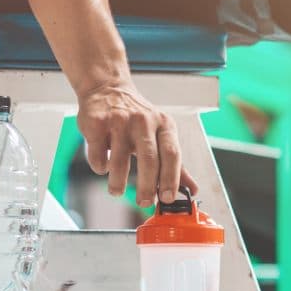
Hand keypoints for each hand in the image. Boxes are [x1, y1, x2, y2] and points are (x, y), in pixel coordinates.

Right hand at [77, 82, 197, 206]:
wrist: (108, 88)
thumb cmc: (137, 118)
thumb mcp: (161, 134)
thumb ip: (176, 164)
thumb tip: (192, 190)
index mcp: (164, 125)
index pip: (172, 154)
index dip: (171, 179)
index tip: (168, 198)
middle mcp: (144, 121)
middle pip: (148, 160)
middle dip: (146, 187)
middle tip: (143, 201)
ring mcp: (120, 120)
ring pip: (120, 161)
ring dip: (117, 183)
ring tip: (116, 190)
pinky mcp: (97, 123)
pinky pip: (98, 155)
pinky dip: (100, 167)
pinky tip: (103, 166)